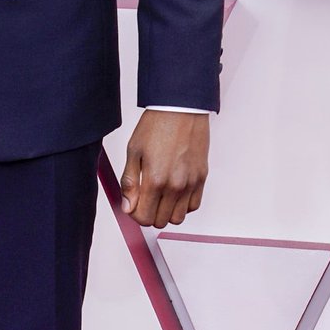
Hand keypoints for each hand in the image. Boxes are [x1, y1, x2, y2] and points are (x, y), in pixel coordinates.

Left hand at [119, 109, 208, 227]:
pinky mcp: (202, 178)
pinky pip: (193, 205)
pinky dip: (182, 204)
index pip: (144, 217)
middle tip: (144, 198)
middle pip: (160, 220)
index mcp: (155, 179)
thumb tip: (127, 206)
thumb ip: (129, 182)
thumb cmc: (156, 125)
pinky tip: (174, 190)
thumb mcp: (134, 150)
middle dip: (149, 213)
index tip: (133, 204)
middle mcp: (175, 186)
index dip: (135, 213)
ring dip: (166, 211)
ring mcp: (190, 183)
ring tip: (159, 194)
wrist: (180, 108)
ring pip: (178, 218)